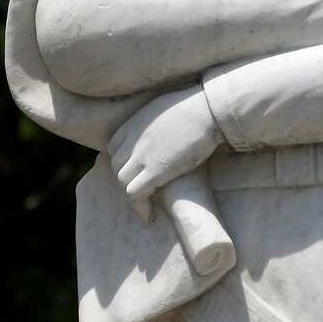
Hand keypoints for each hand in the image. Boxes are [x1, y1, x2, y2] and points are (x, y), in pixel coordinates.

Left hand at [107, 85, 223, 222]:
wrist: (208, 109)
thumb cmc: (195, 105)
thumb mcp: (163, 107)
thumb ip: (154, 120)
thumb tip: (162, 128)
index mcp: (133, 123)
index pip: (114, 148)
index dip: (124, 162)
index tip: (137, 172)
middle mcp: (132, 139)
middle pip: (117, 166)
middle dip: (128, 180)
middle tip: (145, 191)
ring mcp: (142, 155)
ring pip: (121, 182)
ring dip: (133, 196)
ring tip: (147, 206)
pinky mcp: (156, 170)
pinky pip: (134, 194)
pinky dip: (140, 207)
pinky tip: (151, 216)